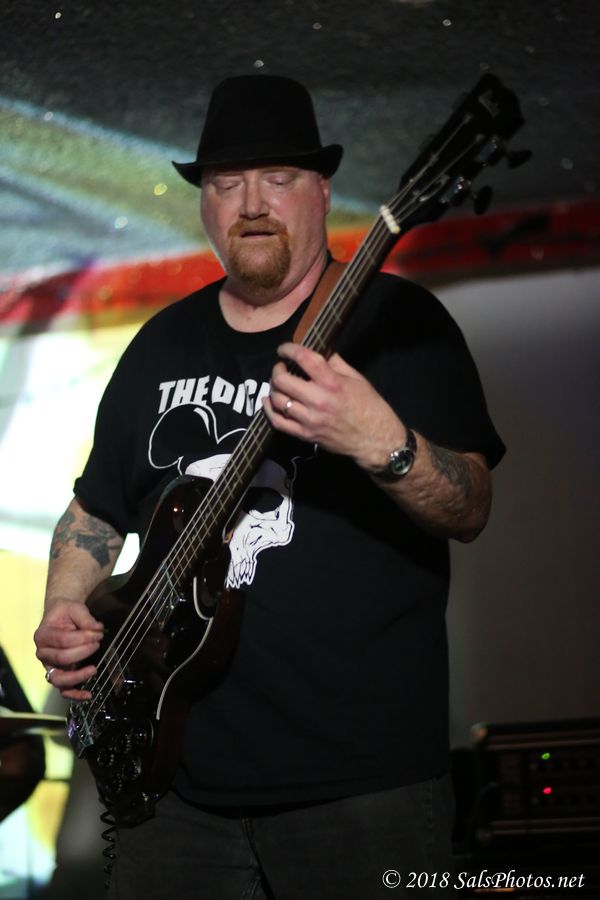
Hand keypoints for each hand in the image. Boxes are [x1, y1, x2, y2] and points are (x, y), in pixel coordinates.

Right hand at [34, 600, 102, 699]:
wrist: (60, 616)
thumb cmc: (66, 613)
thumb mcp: (75, 608)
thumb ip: (85, 618)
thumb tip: (97, 629)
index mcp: (42, 635)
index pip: (63, 640)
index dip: (84, 637)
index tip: (99, 632)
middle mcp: (42, 653)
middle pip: (62, 659)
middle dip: (84, 651)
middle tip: (97, 644)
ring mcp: (49, 666)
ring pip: (59, 679)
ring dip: (78, 676)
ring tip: (93, 669)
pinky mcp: (59, 674)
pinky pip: (64, 689)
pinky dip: (75, 694)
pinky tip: (88, 694)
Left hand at [263, 342, 405, 469]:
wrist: (375, 440)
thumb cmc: (370, 406)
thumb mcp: (357, 379)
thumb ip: (336, 364)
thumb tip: (320, 352)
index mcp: (332, 383)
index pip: (304, 359)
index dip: (288, 349)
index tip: (283, 349)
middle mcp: (318, 400)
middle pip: (283, 380)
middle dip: (277, 369)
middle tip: (281, 367)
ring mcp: (309, 419)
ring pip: (278, 400)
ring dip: (274, 388)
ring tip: (278, 383)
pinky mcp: (305, 434)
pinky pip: (278, 422)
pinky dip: (269, 410)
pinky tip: (269, 401)